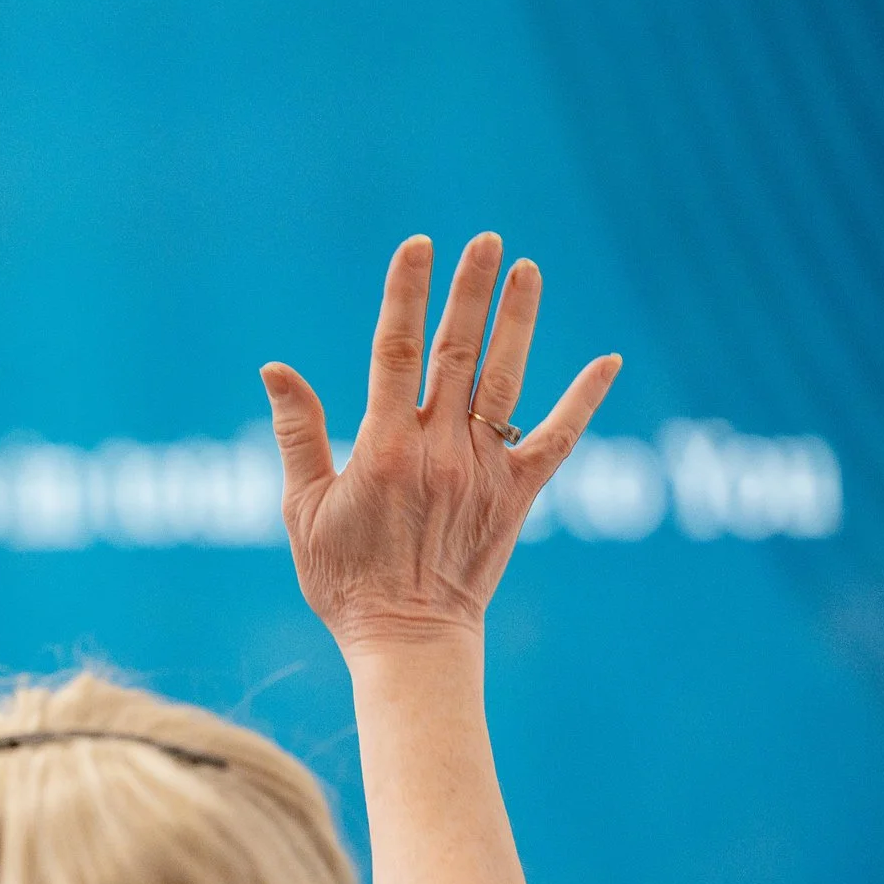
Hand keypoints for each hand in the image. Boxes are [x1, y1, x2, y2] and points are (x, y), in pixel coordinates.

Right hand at [262, 233, 619, 654]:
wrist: (408, 641)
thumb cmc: (344, 580)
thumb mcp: (302, 509)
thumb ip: (296, 434)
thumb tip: (275, 368)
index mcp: (383, 447)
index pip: (394, 350)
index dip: (406, 294)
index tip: (417, 246)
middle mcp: (438, 449)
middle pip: (458, 351)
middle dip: (472, 291)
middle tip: (487, 241)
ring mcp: (483, 470)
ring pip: (505, 381)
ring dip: (517, 322)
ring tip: (528, 269)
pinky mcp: (519, 495)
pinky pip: (559, 439)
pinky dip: (584, 399)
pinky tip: (608, 359)